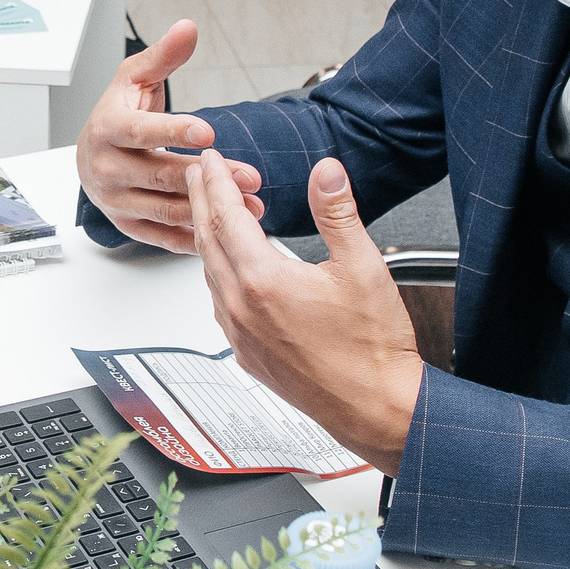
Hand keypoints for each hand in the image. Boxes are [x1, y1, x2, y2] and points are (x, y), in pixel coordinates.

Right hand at [74, 19, 262, 253]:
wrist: (90, 154)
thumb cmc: (116, 114)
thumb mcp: (134, 78)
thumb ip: (163, 56)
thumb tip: (187, 28)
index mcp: (107, 130)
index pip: (141, 133)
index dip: (174, 132)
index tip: (208, 133)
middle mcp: (106, 168)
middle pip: (161, 175)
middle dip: (209, 177)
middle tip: (250, 176)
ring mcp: (116, 200)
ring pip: (166, 209)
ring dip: (211, 210)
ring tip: (251, 205)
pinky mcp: (127, 224)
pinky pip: (162, 236)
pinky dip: (194, 236)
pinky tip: (225, 230)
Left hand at [187, 150, 423, 475]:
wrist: (374, 407)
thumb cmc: (371, 348)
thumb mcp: (362, 266)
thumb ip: (337, 213)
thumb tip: (326, 172)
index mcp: (264, 281)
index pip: (226, 217)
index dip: (216, 183)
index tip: (210, 161)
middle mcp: (241, 308)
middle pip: (207, 241)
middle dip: (200, 202)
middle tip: (195, 175)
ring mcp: (240, 334)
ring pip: (208, 273)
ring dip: (206, 237)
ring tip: (211, 214)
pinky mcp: (246, 354)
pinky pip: (218, 303)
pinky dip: (216, 273)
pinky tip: (228, 268)